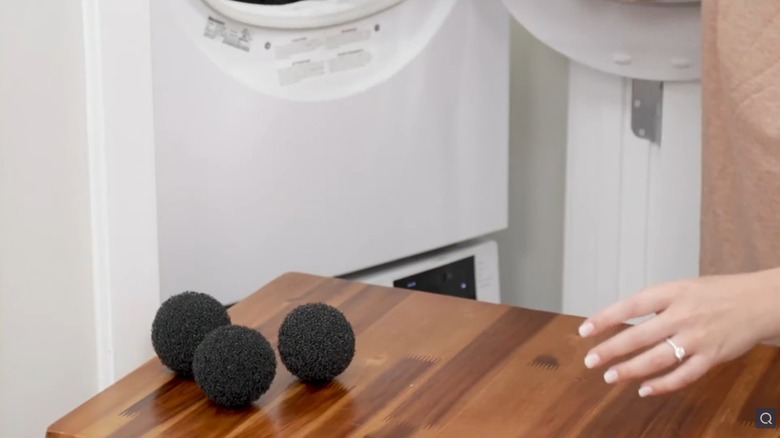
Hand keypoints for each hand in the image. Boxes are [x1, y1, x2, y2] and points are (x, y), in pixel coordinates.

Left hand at [577, 269, 779, 396]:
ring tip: (610, 376)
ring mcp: (698, 337)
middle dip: (611, 350)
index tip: (584, 330)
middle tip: (590, 360)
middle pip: (639, 336)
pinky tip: (644, 389)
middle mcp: (683, 315)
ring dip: (631, 370)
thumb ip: (655, 304)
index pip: (631, 306)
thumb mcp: (681, 288)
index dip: (605, 318)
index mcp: (672, 293)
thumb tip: (621, 320)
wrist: (759, 301)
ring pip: (657, 358)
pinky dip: (662, 384)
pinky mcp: (712, 357)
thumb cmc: (716, 293)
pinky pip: (683, 375)